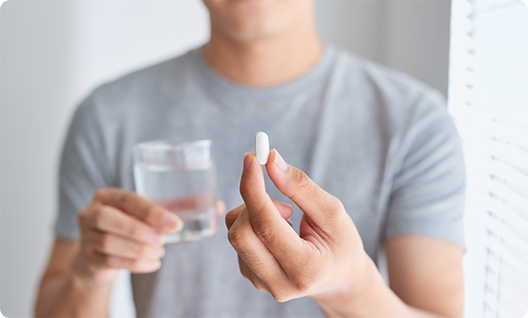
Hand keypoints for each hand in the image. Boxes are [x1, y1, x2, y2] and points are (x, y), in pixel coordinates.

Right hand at [74, 188, 224, 285]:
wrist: (99, 255)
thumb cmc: (131, 227)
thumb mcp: (148, 214)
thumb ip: (178, 208)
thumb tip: (218, 206)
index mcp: (108, 196)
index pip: (128, 199)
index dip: (152, 212)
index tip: (175, 224)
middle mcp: (91, 212)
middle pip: (107, 219)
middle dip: (139, 230)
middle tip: (164, 240)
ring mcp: (85, 236)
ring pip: (108, 242)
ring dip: (138, 249)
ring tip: (160, 252)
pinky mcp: (88, 259)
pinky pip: (110, 261)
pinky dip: (135, 264)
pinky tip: (153, 263)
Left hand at [225, 150, 373, 304]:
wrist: (340, 279)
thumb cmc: (341, 243)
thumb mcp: (333, 212)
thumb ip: (301, 187)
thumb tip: (271, 160)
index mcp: (305, 269)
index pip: (266, 226)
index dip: (253, 189)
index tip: (251, 159)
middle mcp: (279, 283)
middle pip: (240, 233)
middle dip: (253, 202)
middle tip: (281, 198)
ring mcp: (262, 283)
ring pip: (235, 233)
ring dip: (255, 213)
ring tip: (289, 219)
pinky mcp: (251, 277)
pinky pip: (238, 239)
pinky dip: (253, 223)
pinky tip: (279, 231)